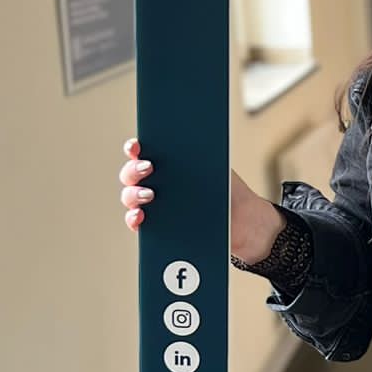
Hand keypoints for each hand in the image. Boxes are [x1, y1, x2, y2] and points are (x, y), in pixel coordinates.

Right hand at [119, 138, 281, 263]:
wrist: (241, 221)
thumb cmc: (227, 190)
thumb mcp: (216, 168)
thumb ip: (197, 157)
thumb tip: (181, 144)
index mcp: (167, 163)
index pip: (142, 152)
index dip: (134, 147)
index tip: (135, 145)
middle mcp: (154, 182)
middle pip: (131, 174)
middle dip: (134, 170)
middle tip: (148, 168)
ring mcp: (153, 205)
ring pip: (130, 197)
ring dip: (133, 194)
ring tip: (149, 195)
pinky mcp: (156, 227)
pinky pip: (136, 222)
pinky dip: (134, 219)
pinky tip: (141, 216)